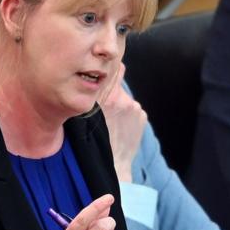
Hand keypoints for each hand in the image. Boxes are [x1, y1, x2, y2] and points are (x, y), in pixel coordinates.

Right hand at [99, 64, 145, 182]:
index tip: (105, 66)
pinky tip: (121, 126)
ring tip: (112, 121)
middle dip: (112, 90)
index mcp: (107, 98)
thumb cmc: (96, 142)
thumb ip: (94, 96)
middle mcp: (123, 100)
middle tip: (105, 105)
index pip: (113, 69)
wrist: (114, 163)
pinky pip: (133, 109)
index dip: (109, 67)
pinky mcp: (142, 116)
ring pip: (125, 98)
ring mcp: (135, 108)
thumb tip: (97, 78)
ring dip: (120, 105)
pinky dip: (128, 115)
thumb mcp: (87, 116)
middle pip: (117, 83)